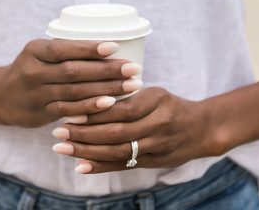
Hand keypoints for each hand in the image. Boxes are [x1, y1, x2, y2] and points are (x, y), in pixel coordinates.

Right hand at [0, 39, 142, 127]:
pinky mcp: (41, 113)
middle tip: (133, 68)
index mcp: (35, 50)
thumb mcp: (40, 51)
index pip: (64, 48)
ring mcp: (37, 94)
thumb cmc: (31, 66)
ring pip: (75, 92)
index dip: (89, 49)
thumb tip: (110, 45)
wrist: (0, 95)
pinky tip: (109, 104)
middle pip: (74, 71)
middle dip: (107, 70)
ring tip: (131, 86)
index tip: (115, 47)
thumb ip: (65, 49)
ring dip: (106, 89)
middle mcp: (34, 71)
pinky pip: (69, 110)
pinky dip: (90, 108)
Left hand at [51, 87, 216, 172]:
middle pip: (117, 132)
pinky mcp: (154, 162)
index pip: (122, 108)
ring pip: (118, 151)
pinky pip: (125, 165)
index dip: (96, 112)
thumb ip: (128, 95)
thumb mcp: (154, 92)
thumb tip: (90, 94)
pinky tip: (80, 166)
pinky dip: (101, 166)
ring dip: (87, 151)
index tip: (70, 110)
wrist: (200, 129)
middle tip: (58, 130)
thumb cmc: (170, 105)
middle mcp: (159, 124)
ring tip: (62, 147)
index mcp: (157, 101)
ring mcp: (157, 146)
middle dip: (85, 133)